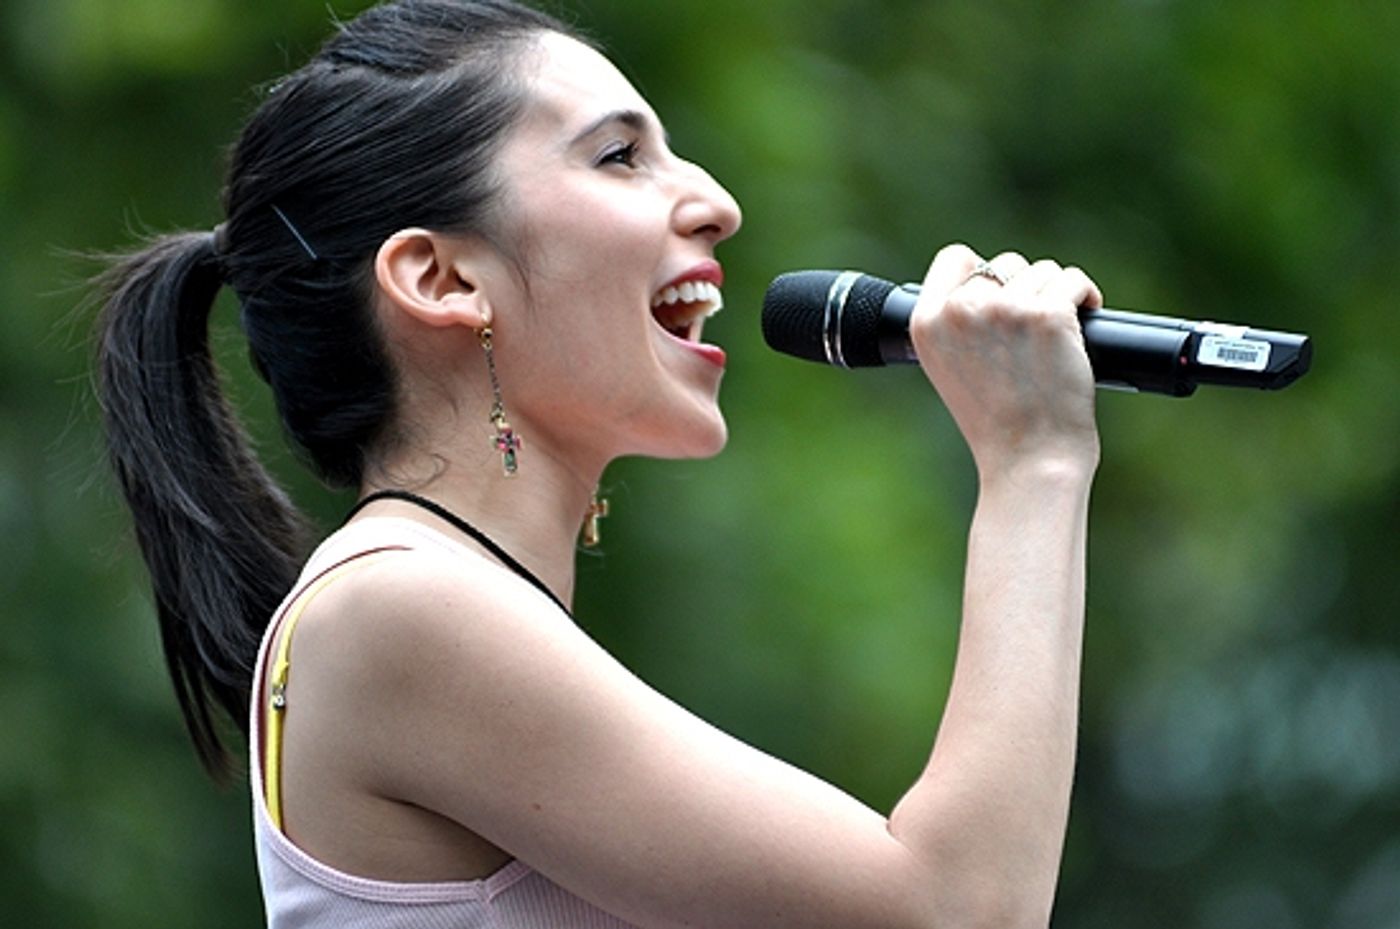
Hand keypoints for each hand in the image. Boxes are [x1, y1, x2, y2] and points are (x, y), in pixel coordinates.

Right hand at [910, 244, 1102, 478]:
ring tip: (1055, 339)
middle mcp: (960, 310)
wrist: (1028, 459)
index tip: (1001, 297)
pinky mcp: (1048, 315)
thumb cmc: (997, 423)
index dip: (982, 272)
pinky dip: (1085, 297)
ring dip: (1057, 297)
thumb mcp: (952, 367)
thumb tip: (991, 279)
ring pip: (1044, 271)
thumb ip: (957, 322)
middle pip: (1005, 263)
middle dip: (1026, 290)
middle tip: (1033, 334)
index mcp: (926, 323)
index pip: (954, 258)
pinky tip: (1083, 320)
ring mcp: (1004, 309)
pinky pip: (1074, 281)